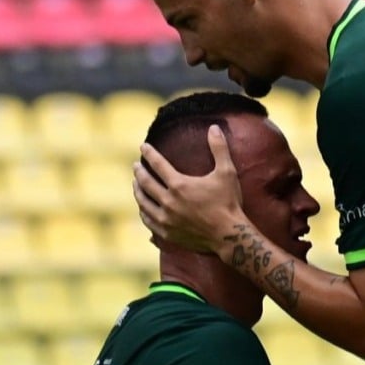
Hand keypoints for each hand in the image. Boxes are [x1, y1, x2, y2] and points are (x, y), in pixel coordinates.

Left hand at [134, 125, 246, 255]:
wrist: (228, 236)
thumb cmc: (229, 203)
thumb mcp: (226, 172)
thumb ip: (219, 148)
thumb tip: (214, 128)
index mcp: (179, 185)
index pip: (158, 164)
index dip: (149, 154)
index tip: (143, 147)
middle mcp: (168, 201)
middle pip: (146, 183)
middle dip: (139, 171)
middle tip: (135, 165)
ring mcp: (166, 219)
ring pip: (143, 202)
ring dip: (137, 191)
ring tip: (135, 184)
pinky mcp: (167, 233)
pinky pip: (148, 220)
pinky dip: (143, 211)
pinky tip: (143, 208)